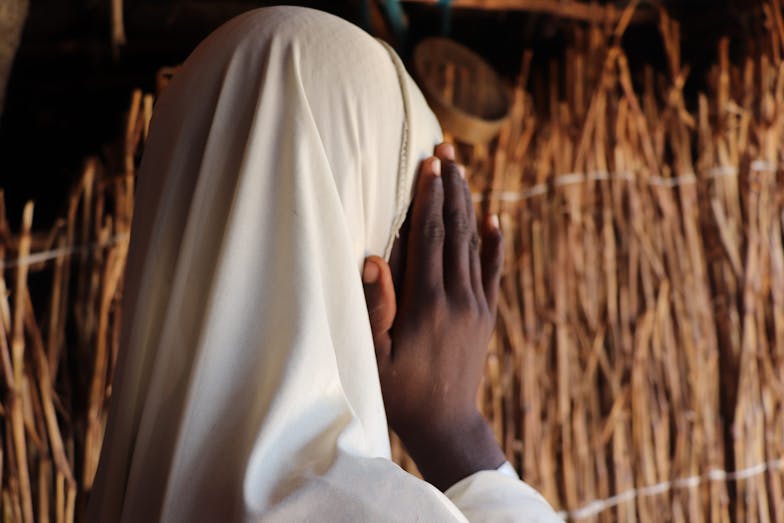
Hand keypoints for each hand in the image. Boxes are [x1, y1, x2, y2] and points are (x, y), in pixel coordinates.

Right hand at [362, 143, 504, 490]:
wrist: (448, 424)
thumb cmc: (401, 393)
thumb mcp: (375, 356)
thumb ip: (376, 308)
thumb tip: (373, 258)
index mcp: (427, 303)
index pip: (428, 237)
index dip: (428, 196)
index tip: (429, 162)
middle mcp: (458, 297)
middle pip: (454, 230)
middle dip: (450, 186)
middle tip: (448, 147)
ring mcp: (477, 304)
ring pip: (474, 243)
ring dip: (467, 203)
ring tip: (463, 168)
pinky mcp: (487, 314)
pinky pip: (493, 269)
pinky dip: (495, 241)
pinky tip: (496, 216)